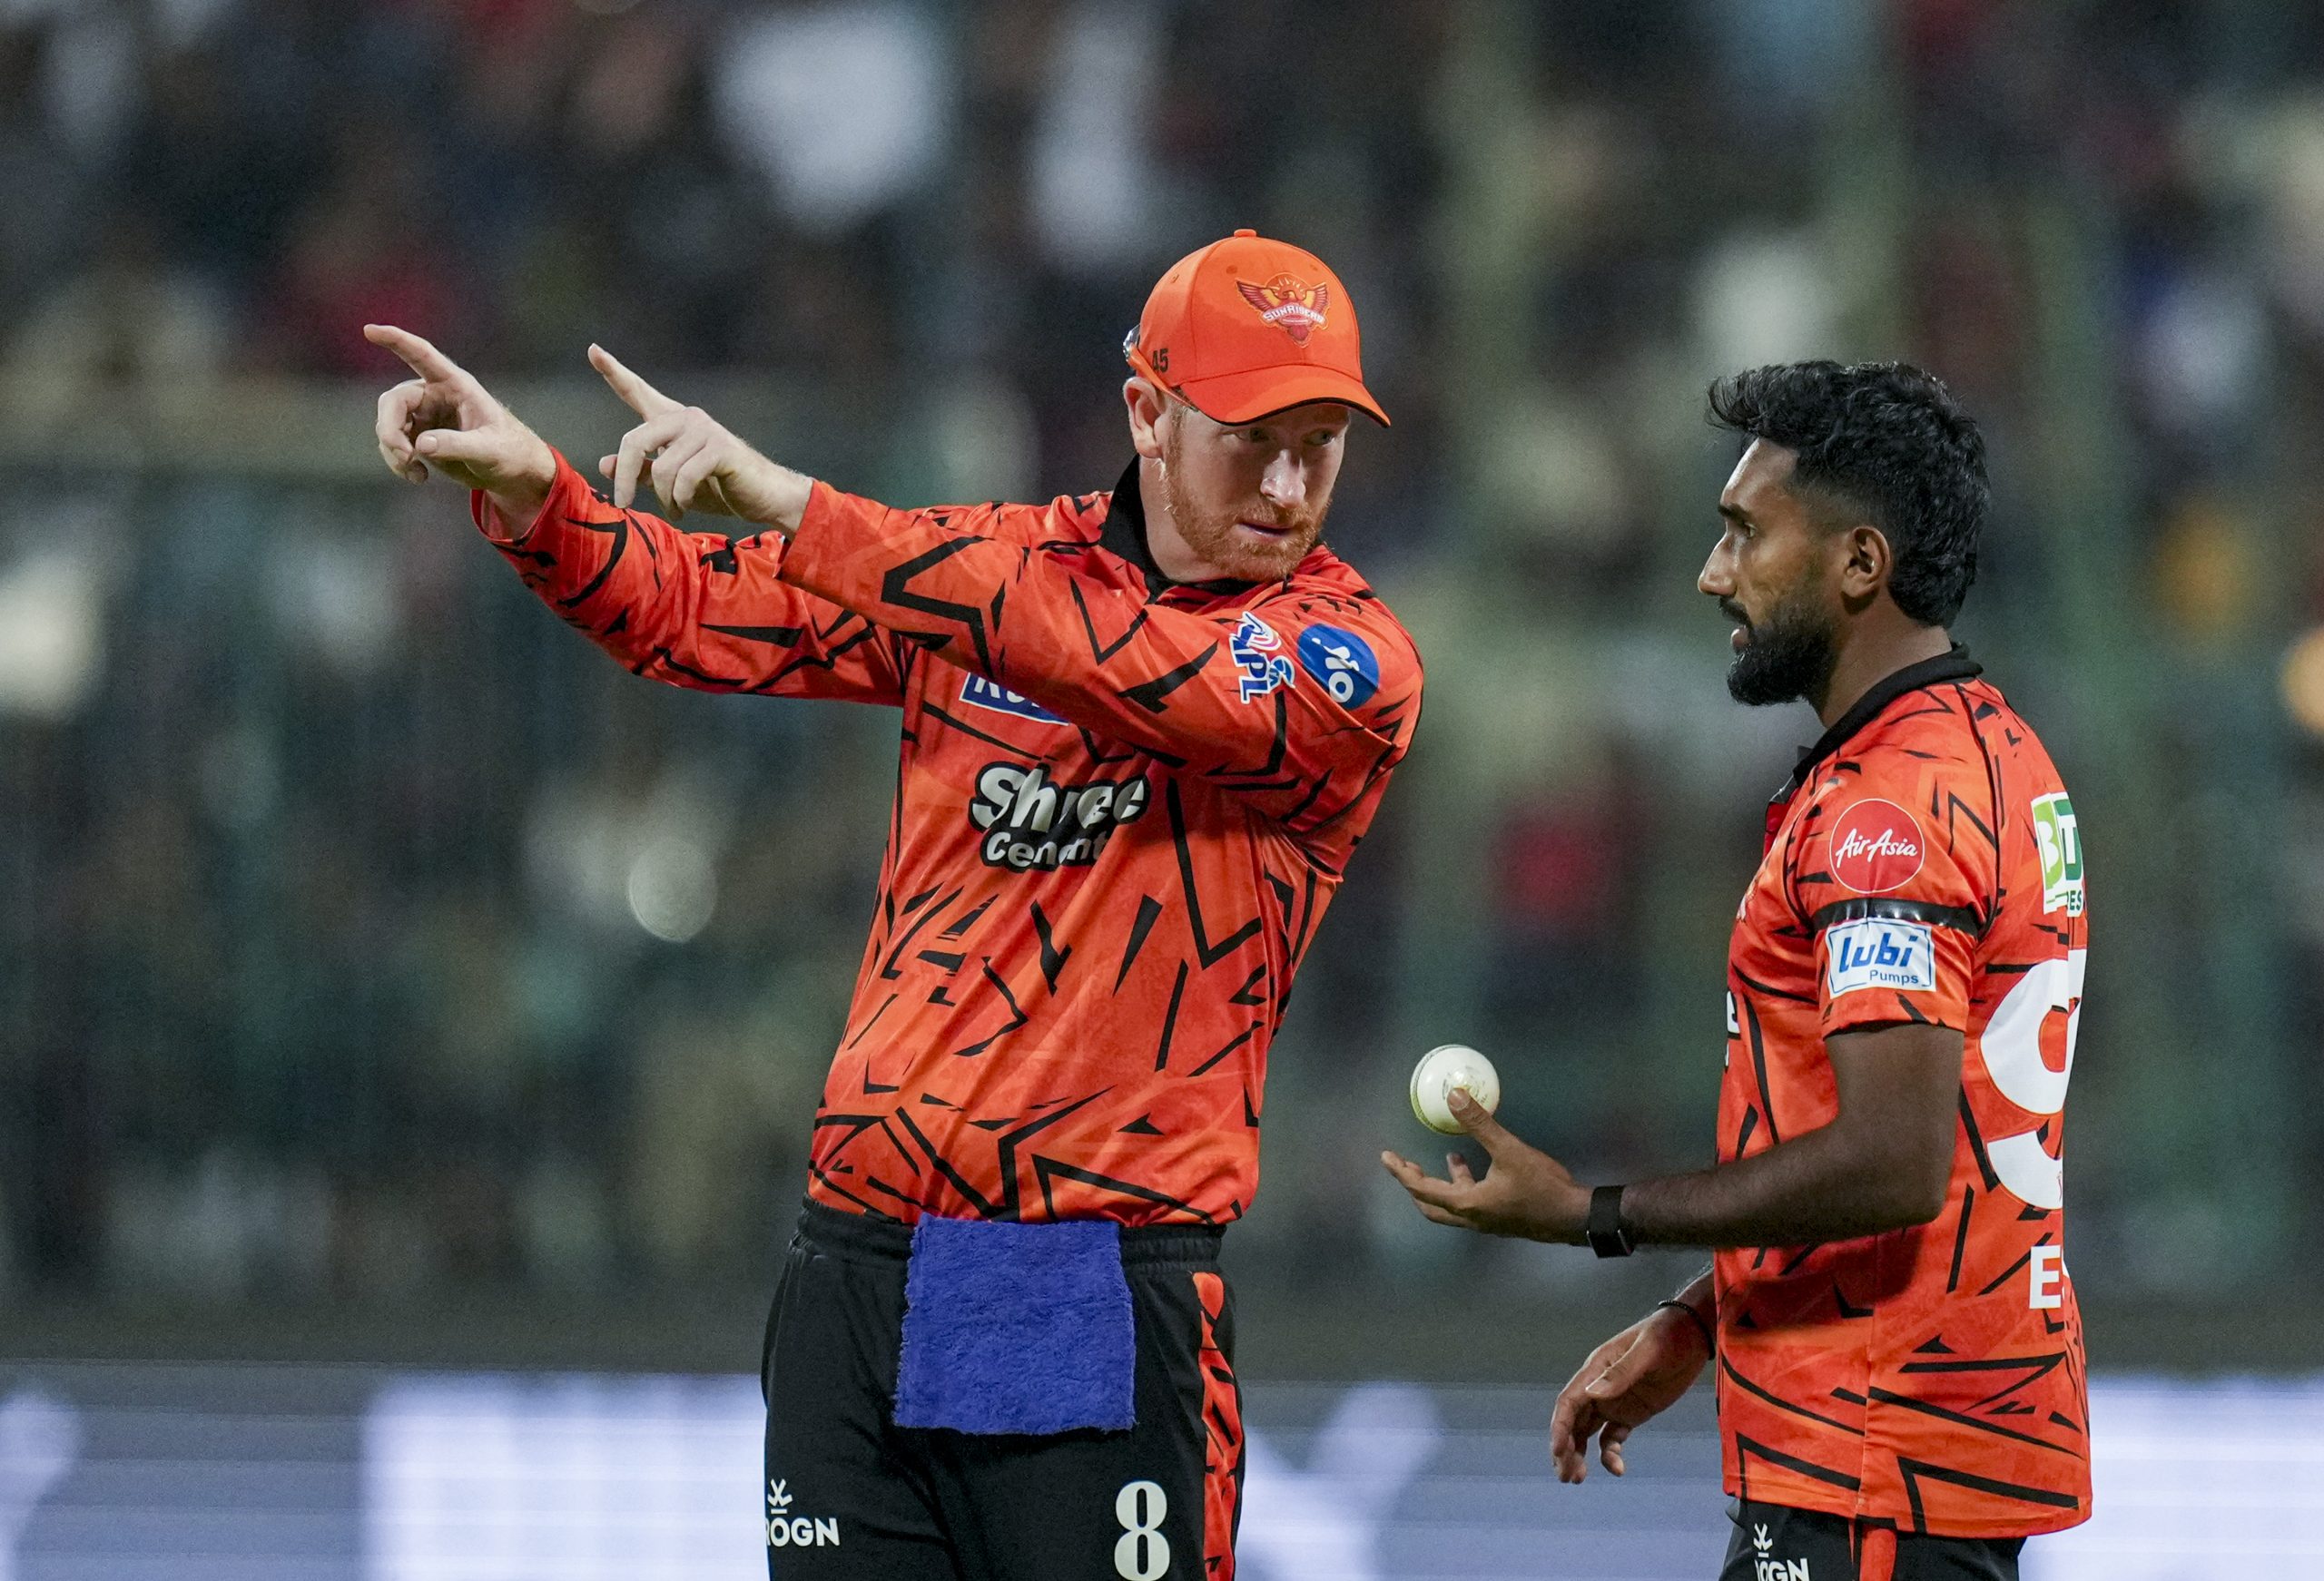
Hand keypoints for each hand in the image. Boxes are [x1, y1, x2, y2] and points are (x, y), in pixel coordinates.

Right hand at [367, 324, 557, 520]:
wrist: (511, 473)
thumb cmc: (510, 452)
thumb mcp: (490, 450)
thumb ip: (458, 445)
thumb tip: (421, 445)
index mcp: (455, 385)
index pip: (422, 356)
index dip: (397, 341)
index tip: (370, 330)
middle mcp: (434, 395)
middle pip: (394, 401)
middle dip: (390, 429)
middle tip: (404, 456)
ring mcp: (424, 416)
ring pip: (388, 424)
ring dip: (393, 450)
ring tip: (415, 472)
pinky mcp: (419, 436)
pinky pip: (394, 444)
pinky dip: (398, 462)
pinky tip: (419, 477)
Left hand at [590, 345, 811, 529]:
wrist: (763, 498)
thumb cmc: (719, 489)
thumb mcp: (671, 484)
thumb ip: (641, 471)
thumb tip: (604, 463)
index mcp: (671, 421)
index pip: (638, 392)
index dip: (614, 371)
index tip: (592, 349)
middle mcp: (686, 418)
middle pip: (634, 441)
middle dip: (624, 478)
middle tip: (624, 505)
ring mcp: (704, 430)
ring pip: (660, 467)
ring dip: (663, 498)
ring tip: (675, 510)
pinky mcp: (720, 448)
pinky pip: (684, 477)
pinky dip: (681, 500)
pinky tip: (686, 508)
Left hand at [1379, 1089, 1589, 1241]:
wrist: (1574, 1217)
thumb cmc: (1541, 1186)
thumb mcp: (1508, 1149)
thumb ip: (1479, 1123)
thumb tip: (1454, 1095)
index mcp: (1467, 1204)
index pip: (1422, 1190)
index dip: (1401, 1172)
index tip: (1387, 1157)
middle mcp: (1472, 1218)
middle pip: (1431, 1206)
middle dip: (1416, 1185)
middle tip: (1406, 1165)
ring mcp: (1488, 1222)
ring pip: (1454, 1206)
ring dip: (1445, 1182)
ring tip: (1449, 1155)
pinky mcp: (1502, 1219)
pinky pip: (1473, 1203)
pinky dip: (1467, 1184)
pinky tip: (1480, 1165)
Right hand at [1548, 1307, 1710, 1482]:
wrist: (1691, 1336)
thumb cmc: (1668, 1337)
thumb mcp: (1648, 1352)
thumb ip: (1622, 1373)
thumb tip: (1592, 1394)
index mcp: (1596, 1370)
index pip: (1569, 1402)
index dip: (1560, 1428)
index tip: (1557, 1452)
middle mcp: (1598, 1387)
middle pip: (1573, 1422)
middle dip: (1565, 1449)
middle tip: (1567, 1477)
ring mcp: (1613, 1402)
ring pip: (1586, 1432)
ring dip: (1579, 1455)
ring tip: (1577, 1479)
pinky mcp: (1630, 1414)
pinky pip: (1611, 1438)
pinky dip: (1609, 1454)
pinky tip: (1617, 1469)